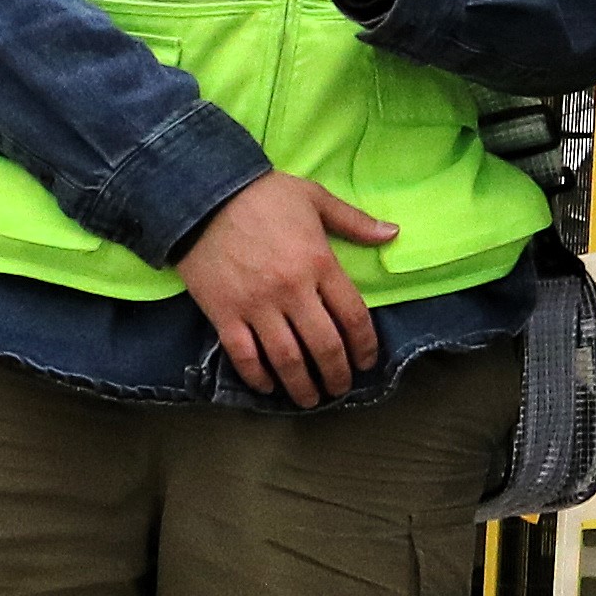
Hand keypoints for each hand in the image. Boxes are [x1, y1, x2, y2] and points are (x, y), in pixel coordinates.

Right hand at [176, 171, 397, 406]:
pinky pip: (244, 355)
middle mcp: (293, 291)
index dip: (365, 345)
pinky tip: (268, 387)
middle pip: (324, 346)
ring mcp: (257, 306)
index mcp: (321, 263)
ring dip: (302, 385)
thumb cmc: (263, 195)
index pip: (353, 316)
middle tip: (341, 389)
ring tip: (311, 399)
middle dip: (337, 374)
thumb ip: (354, 222)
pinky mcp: (223, 314)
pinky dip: (257, 376)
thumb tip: (393, 234)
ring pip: (287, 358)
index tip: (367, 362)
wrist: (202, 195)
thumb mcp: (315, 199)